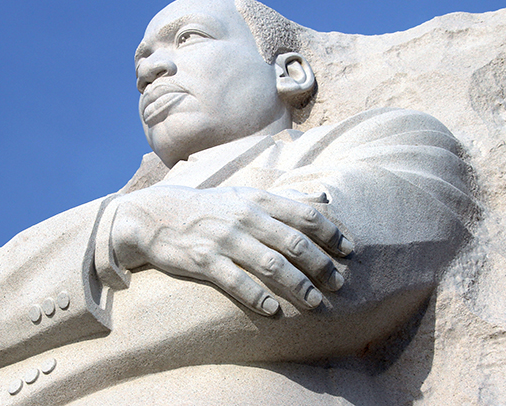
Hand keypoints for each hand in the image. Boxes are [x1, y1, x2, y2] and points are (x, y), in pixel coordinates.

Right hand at [110, 186, 352, 315]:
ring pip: (272, 265)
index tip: (349, 251)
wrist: (156, 215)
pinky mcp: (204, 261)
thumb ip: (283, 199)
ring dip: (298, 286)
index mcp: (258, 200)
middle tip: (338, 284)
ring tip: (316, 303)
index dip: (332, 233)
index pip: (305, 215)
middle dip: (322, 266)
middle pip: (295, 243)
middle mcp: (245, 217)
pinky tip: (273, 311)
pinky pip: (237, 282)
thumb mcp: (244, 194)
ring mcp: (224, 239)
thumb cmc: (208, 207)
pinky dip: (257, 297)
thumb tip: (322, 196)